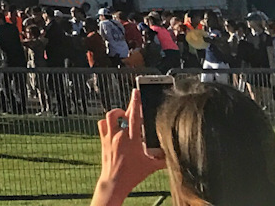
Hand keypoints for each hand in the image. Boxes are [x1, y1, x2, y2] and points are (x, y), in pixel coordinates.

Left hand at [92, 89, 162, 205]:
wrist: (115, 182)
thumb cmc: (133, 175)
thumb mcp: (151, 167)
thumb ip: (162, 159)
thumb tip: (172, 153)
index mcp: (132, 141)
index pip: (134, 117)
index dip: (136, 103)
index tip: (136, 92)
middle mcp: (119, 136)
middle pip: (122, 114)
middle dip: (129, 105)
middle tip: (134, 99)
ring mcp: (109, 137)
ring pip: (109, 117)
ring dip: (117, 113)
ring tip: (124, 114)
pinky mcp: (103, 140)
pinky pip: (102, 124)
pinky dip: (107, 121)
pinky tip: (114, 124)